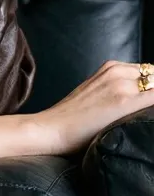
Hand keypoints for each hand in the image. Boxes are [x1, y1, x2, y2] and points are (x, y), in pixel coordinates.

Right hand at [32, 61, 153, 155]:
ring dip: (153, 98)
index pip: (150, 72)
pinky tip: (148, 115)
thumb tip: (140, 94)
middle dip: (153, 91)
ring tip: (143, 112)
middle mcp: (118, 71)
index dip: (152, 86)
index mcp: (112, 67)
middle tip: (142, 108)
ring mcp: (121, 84)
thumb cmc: (73, 117)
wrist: (53, 128)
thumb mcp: (95, 91)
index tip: (145, 100)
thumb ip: (117, 87)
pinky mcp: (124, 101)